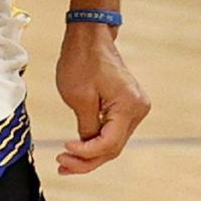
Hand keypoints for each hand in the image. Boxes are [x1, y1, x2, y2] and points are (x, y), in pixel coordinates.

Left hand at [54, 23, 149, 174]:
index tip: (63, 150)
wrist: (90, 35)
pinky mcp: (127, 106)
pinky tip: (78, 150)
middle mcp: (138, 109)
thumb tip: (88, 146)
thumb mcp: (79, 97)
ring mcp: (135, 108)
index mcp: (129, 106)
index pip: (109, 144)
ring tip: (65, 162)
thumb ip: (86, 127)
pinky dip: (95, 141)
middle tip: (62, 165)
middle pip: (113, 148)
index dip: (85, 153)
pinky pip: (112, 131)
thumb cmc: (82, 60)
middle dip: (86, 160)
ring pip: (113, 142)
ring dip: (90, 154)